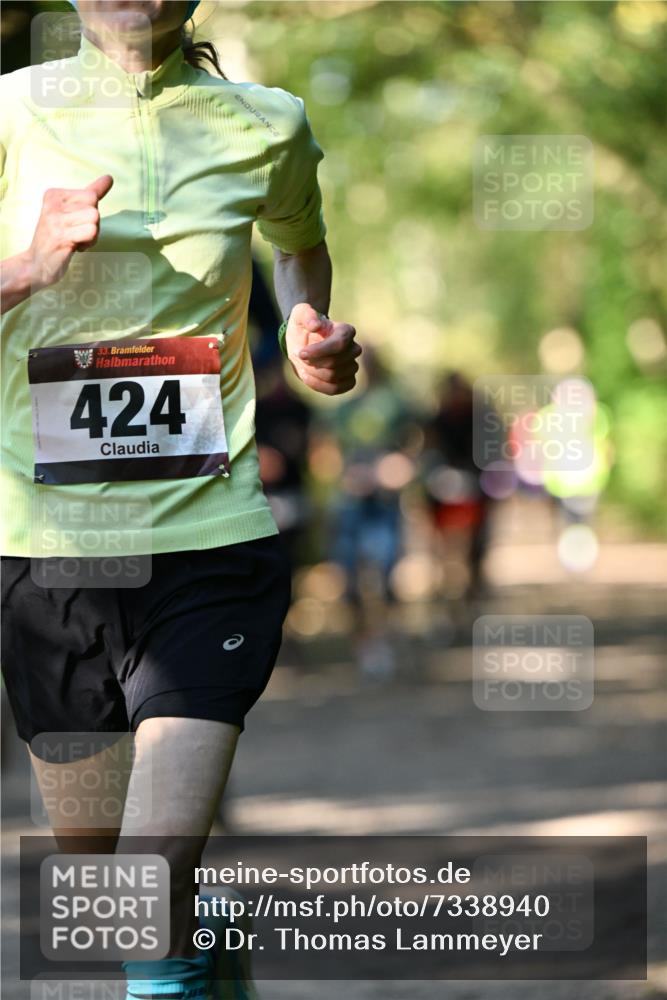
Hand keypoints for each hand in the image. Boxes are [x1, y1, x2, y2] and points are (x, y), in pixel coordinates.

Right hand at [27, 175, 113, 289]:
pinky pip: (91, 232)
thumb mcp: (70, 212)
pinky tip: (75, 247)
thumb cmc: (56, 238)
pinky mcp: (61, 236)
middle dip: (93, 224)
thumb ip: (90, 194)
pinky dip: (89, 243)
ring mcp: (56, 220)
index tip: (74, 223)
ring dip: (91, 235)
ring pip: (95, 219)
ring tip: (75, 240)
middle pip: (95, 207)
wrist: (35, 264)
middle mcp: (53, 204)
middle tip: (76, 234)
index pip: (91, 195)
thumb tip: (109, 178)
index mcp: (54, 194)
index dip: (90, 213)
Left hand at [285, 302, 360, 395]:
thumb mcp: (299, 314)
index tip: (301, 352)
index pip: (340, 344)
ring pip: (334, 377)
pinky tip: (307, 377)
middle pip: (335, 363)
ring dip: (313, 373)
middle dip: (313, 363)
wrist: (304, 343)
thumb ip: (307, 315)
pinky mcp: (348, 381)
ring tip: (303, 365)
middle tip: (300, 356)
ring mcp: (352, 366)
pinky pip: (337, 389)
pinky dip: (319, 385)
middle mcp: (353, 348)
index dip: (319, 351)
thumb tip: (316, 325)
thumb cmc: (303, 326)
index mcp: (346, 331)